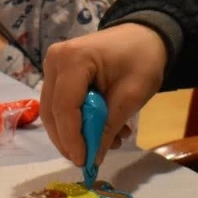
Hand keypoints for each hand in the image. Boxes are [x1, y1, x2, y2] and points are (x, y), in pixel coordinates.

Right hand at [40, 24, 167, 166]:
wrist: (144, 35)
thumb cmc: (142, 59)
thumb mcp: (132, 95)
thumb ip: (108, 127)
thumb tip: (93, 159)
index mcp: (73, 59)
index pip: (65, 107)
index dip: (72, 138)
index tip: (84, 162)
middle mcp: (55, 60)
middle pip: (53, 112)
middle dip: (69, 140)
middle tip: (89, 160)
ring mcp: (53, 66)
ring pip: (53, 111)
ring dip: (74, 133)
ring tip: (104, 143)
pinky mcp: (58, 73)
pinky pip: (60, 104)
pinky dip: (77, 122)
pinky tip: (101, 129)